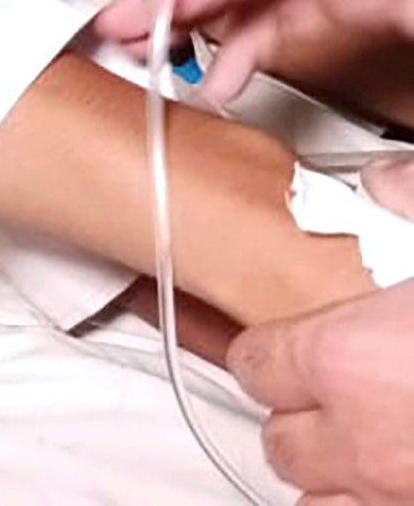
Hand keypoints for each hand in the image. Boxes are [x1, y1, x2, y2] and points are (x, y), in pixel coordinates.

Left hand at [230, 158, 413, 505]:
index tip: (285, 342)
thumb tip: (386, 185)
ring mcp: (401, 496)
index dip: (272, 348)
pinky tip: (403, 477)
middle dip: (301, 417)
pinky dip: (378, 503)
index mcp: (349, 360)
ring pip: (321, 501)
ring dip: (334, 475)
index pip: (258, 363)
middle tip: (333, 394)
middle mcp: (366, 441)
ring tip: (364, 443)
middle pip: (285, 441)